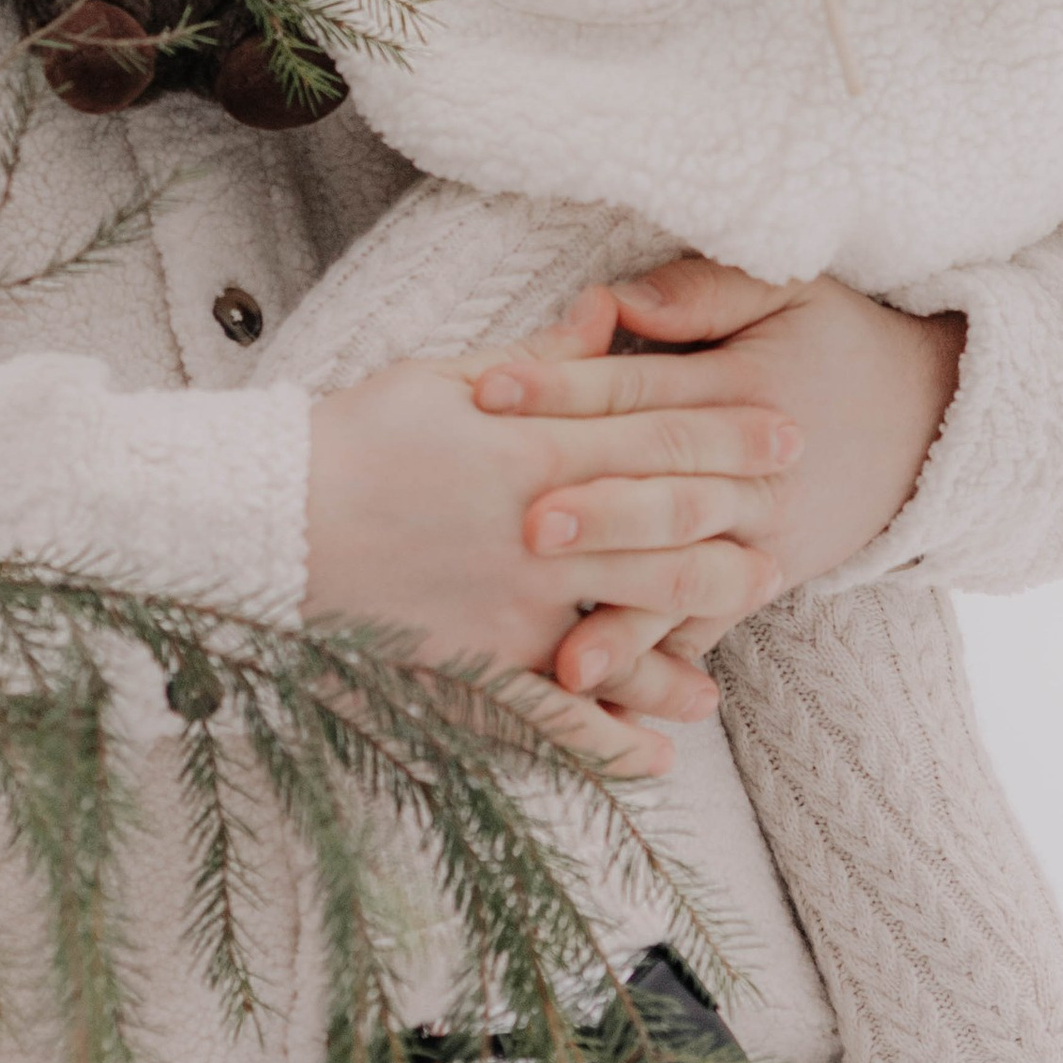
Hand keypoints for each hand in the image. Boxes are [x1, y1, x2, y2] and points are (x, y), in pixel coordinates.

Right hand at [304, 348, 799, 774]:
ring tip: (752, 612)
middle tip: (795, 517)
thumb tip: (609, 312)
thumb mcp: (443, 375)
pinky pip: (561, 714)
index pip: (659, 438)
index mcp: (533, 449)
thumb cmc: (354, 435)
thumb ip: (540, 359)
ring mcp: (514, 608)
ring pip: (635, 617)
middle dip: (741, 520)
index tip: (786, 432)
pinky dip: (617, 737)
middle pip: (669, 526)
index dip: (731, 436)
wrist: (268, 521)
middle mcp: (539, 531)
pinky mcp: (479, 667)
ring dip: (704, 620)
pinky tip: (665, 750)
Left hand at [475, 262, 963, 701]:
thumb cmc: (834, 341)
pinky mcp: (764, 580)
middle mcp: (755, 475)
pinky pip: (711, 628)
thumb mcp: (784, 291)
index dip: (565, 389)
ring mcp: (764, 538)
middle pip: (666, 493)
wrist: (929, 420)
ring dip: (628, 624)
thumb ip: (698, 291)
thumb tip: (612, 301)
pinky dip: (662, 667)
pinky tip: (612, 703)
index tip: (487, 392)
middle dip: (598, 514)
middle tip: (525, 527)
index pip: (640, 391)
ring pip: (689, 582)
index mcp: (744, 392)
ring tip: (566, 662)